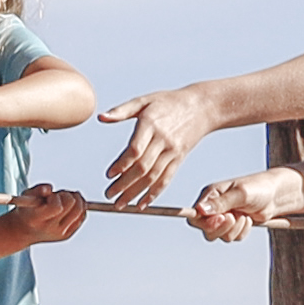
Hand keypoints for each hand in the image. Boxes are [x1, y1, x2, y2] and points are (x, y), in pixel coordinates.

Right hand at [11, 189, 91, 252]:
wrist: (23, 231)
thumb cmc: (26, 211)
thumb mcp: (26, 197)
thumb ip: (37, 190)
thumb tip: (49, 188)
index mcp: (38, 219)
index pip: (57, 207)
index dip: (56, 197)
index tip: (50, 196)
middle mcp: (50, 229)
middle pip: (73, 206)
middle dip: (67, 195)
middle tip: (59, 195)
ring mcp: (60, 233)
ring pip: (80, 211)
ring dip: (76, 199)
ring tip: (64, 198)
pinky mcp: (67, 234)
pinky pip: (82, 217)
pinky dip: (79, 207)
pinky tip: (69, 205)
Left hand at [100, 87, 216, 207]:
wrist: (202, 107)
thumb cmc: (169, 102)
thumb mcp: (144, 100)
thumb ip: (122, 111)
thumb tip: (101, 117)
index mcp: (151, 125)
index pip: (135, 149)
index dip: (122, 164)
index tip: (109, 175)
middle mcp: (163, 140)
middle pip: (142, 167)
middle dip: (124, 184)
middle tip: (109, 195)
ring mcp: (172, 151)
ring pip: (153, 176)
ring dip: (136, 193)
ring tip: (120, 204)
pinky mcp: (179, 158)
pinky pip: (166, 179)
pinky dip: (154, 193)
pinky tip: (142, 204)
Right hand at [183, 169, 299, 244]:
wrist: (276, 196)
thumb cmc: (259, 188)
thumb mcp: (240, 194)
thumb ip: (221, 203)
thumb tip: (200, 210)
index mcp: (211, 196)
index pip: (195, 215)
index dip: (205, 222)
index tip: (222, 219)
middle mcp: (214, 208)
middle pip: (206, 229)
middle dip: (222, 228)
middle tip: (234, 218)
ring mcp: (224, 218)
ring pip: (219, 236)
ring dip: (234, 229)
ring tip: (245, 216)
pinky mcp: (234, 226)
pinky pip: (232, 238)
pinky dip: (242, 232)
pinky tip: (249, 220)